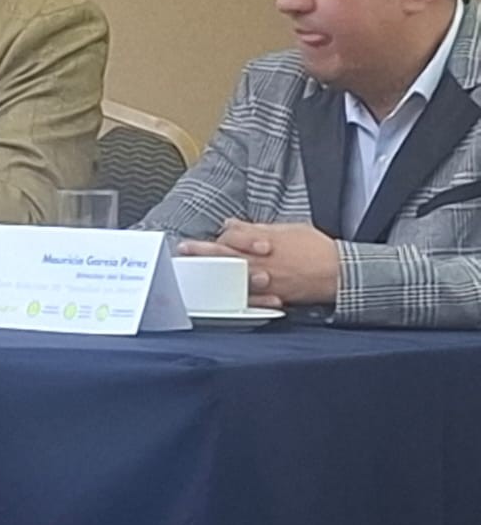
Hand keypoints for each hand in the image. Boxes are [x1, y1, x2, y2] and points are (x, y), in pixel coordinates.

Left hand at [181, 221, 339, 307]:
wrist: (340, 273)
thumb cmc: (315, 249)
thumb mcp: (286, 230)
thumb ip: (254, 229)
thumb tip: (229, 225)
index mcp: (265, 242)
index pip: (232, 238)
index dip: (213, 240)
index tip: (193, 241)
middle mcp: (262, 261)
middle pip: (226, 257)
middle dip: (203, 255)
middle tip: (183, 253)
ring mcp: (265, 281)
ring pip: (233, 279)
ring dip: (211, 277)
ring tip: (194, 276)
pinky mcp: (272, 297)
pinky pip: (249, 299)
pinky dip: (234, 298)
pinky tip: (219, 298)